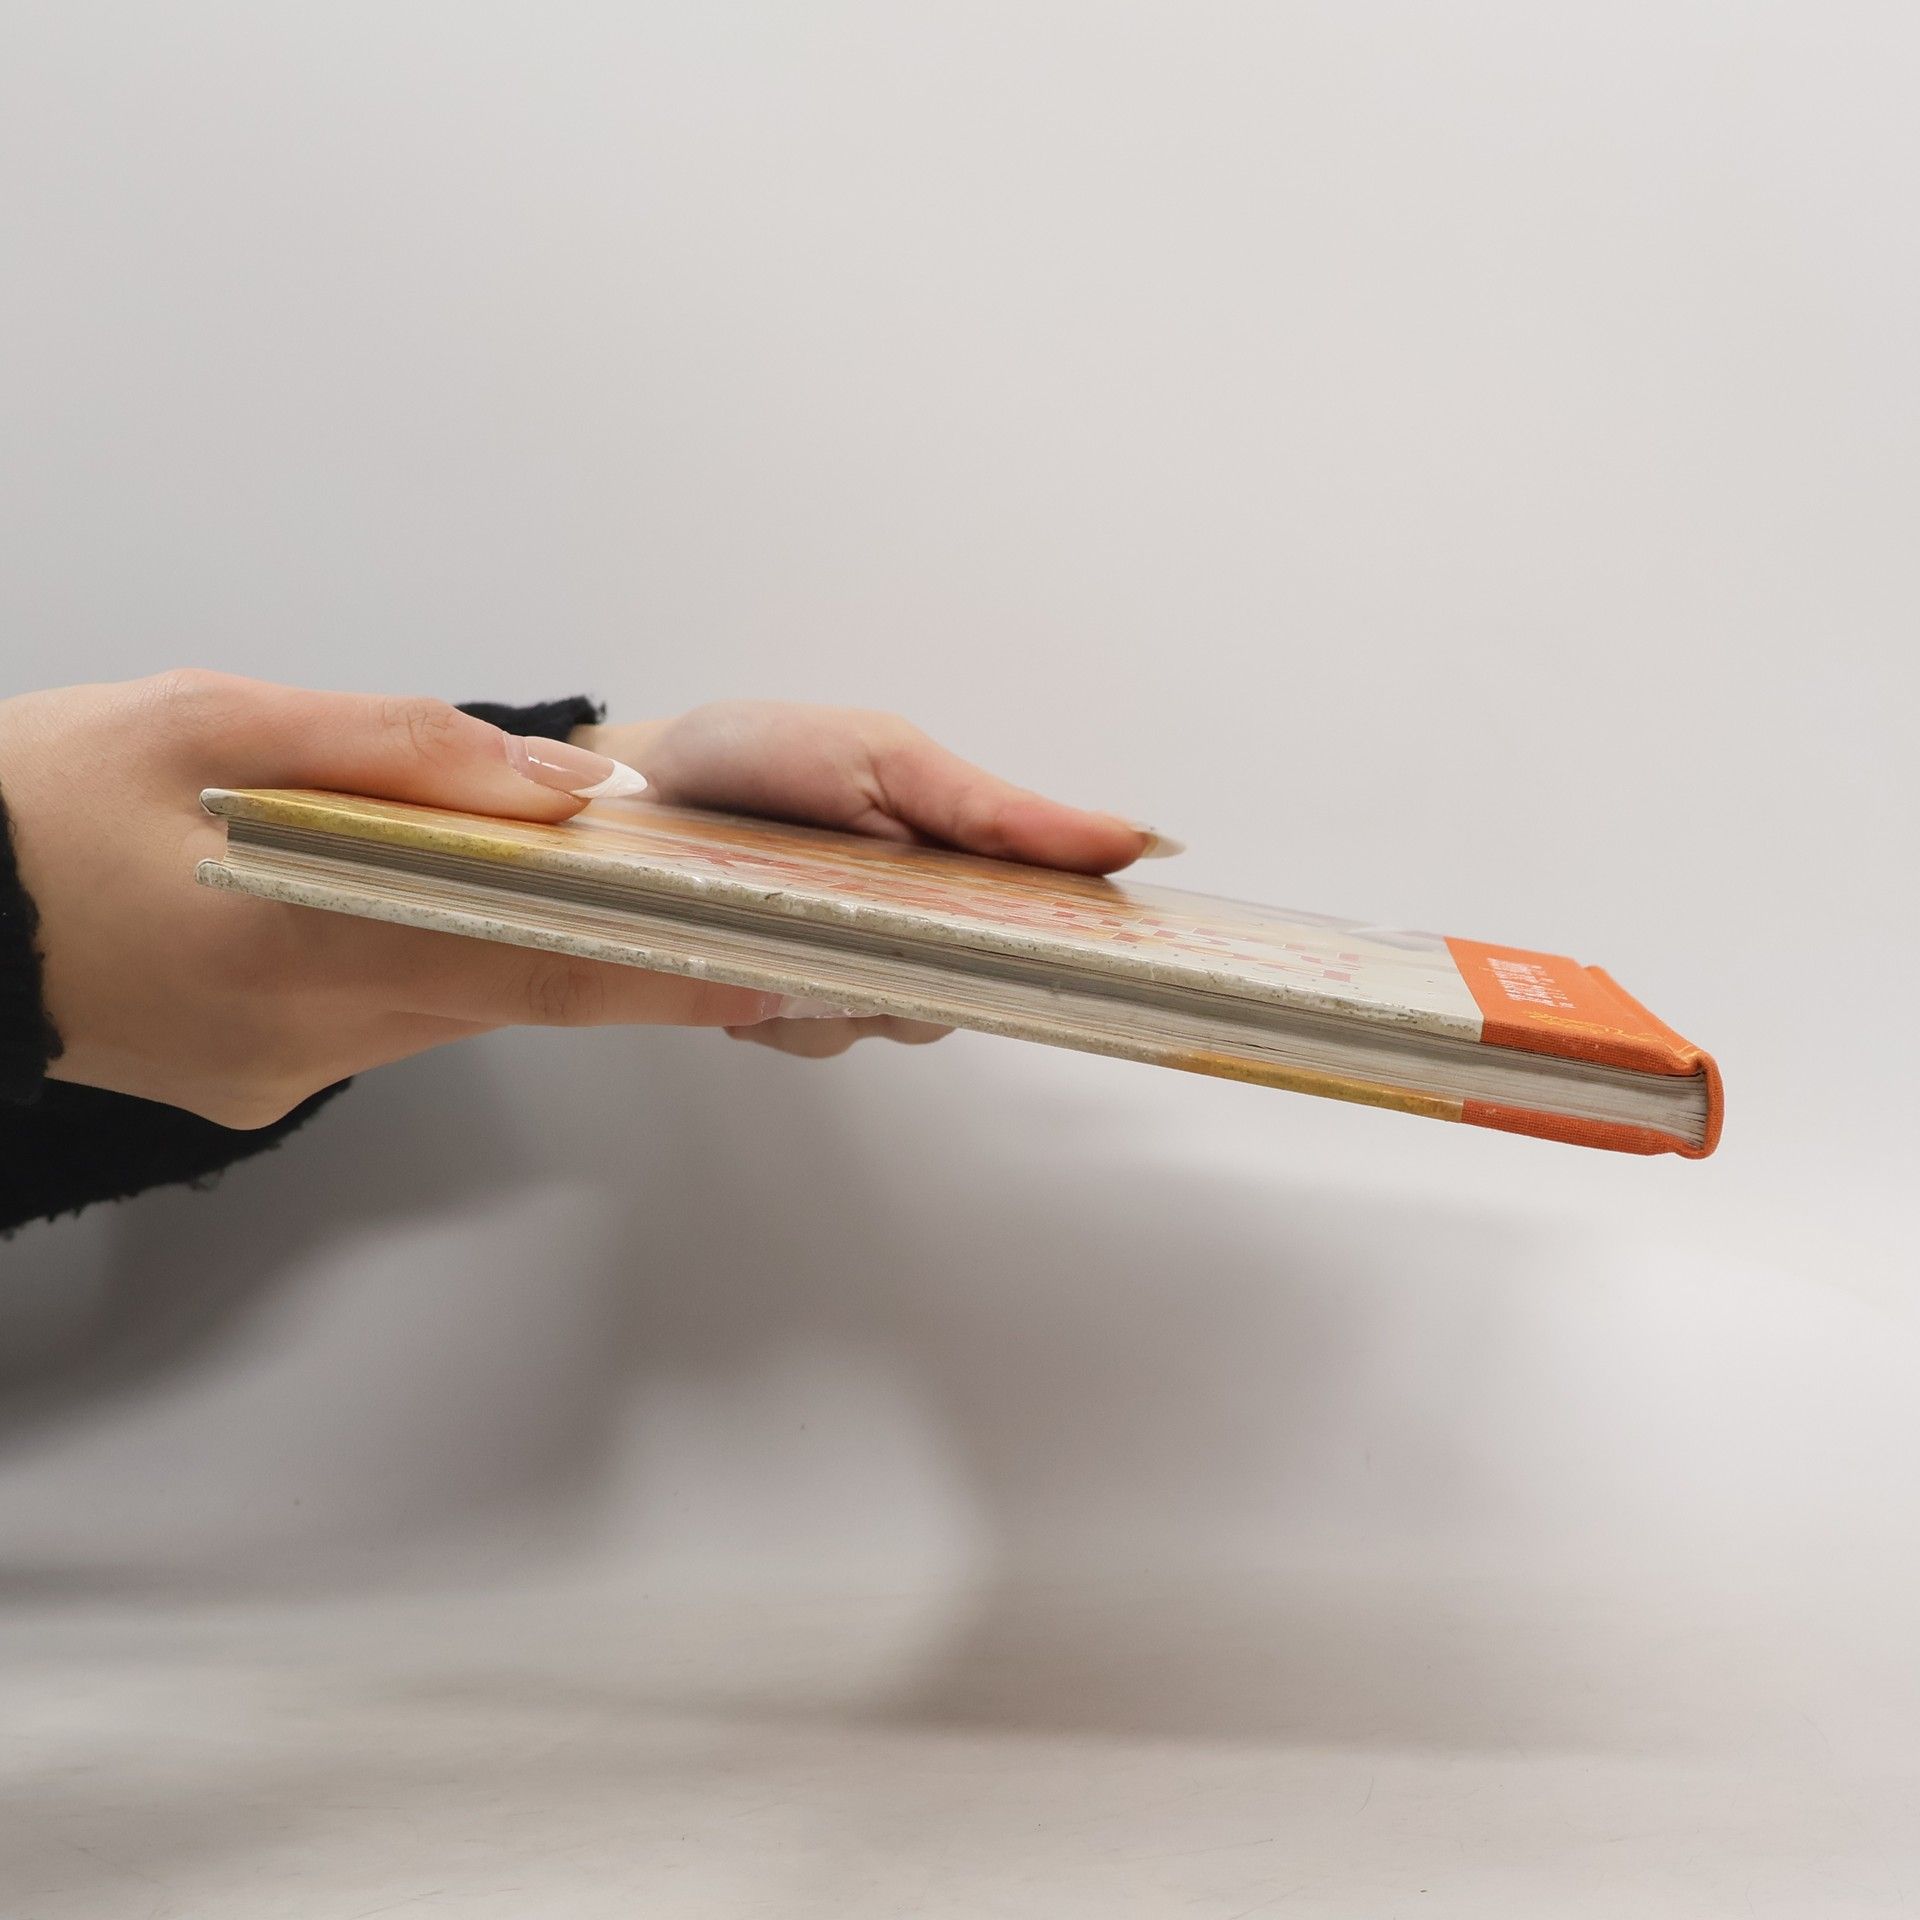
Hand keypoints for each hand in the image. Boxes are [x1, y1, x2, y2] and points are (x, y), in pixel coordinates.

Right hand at [0, 672, 784, 1124]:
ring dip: (504, 950)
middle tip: (724, 933)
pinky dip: (415, 967)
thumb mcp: (208, 718)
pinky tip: (392, 912)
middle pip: (507, 990)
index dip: (657, 976)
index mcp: (304, 936)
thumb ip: (397, 745)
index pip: (533, 968)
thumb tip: (554, 784)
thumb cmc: (38, 801)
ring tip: (557, 889)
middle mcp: (310, 1029)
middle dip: (616, 963)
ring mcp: (285, 1071)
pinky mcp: (260, 1085)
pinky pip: (380, 1023)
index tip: (765, 976)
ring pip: (445, 1002)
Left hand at [574, 701, 1159, 1058]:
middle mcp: (915, 933)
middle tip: (851, 907)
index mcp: (959, 869)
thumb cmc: (760, 755)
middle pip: (968, 996)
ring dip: (840, 984)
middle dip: (920, 966)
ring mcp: (849, 973)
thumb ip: (997, 810)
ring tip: (776, 913)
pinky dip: (777, 1002)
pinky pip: (810, 1033)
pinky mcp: (782, 1005)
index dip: (1057, 952)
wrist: (633, 787)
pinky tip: (742, 949)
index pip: (1045, 936)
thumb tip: (1130, 840)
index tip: (1046, 952)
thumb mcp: (885, 758)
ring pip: (889, 1023)